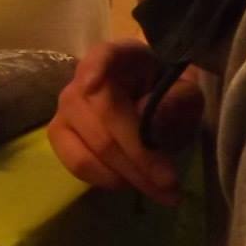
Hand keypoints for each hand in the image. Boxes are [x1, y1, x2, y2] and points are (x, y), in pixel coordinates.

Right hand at [47, 40, 203, 205]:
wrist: (148, 102)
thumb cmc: (167, 92)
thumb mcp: (186, 93)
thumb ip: (178, 101)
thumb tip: (151, 122)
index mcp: (118, 56)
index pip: (102, 57)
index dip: (95, 69)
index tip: (94, 83)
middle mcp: (81, 80)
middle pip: (104, 121)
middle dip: (139, 158)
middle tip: (171, 185)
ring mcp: (65, 109)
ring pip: (90, 150)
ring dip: (126, 175)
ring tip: (156, 189)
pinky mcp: (60, 135)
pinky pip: (77, 164)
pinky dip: (105, 179)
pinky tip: (130, 182)